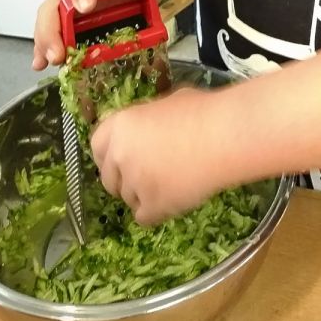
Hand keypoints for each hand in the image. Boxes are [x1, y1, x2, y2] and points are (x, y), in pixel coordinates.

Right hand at [32, 0, 167, 69]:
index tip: (85, 7)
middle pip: (55, 2)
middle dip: (52, 28)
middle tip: (58, 53)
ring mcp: (73, 7)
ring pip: (50, 20)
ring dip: (44, 42)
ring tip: (46, 62)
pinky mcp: (75, 24)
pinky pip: (56, 34)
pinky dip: (46, 50)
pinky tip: (41, 65)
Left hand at [91, 87, 228, 225]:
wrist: (223, 136)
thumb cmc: (202, 112)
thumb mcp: (167, 103)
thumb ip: (148, 120)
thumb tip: (151, 127)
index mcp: (119, 125)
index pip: (96, 147)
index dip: (109, 156)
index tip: (120, 160)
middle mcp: (119, 155)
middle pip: (108, 178)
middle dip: (124, 180)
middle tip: (147, 176)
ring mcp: (133, 182)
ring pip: (128, 199)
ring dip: (144, 196)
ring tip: (172, 183)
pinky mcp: (151, 205)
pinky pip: (144, 217)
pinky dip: (157, 212)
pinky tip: (174, 199)